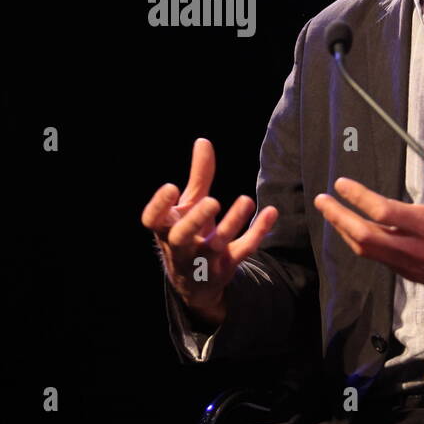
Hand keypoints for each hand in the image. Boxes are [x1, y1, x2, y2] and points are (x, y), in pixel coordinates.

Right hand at [141, 137, 278, 326]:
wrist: (194, 282)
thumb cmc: (188, 233)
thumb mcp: (189, 206)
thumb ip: (198, 177)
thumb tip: (203, 141)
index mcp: (165, 229)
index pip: (152, 220)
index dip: (158, 205)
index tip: (171, 186)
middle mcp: (180, 247)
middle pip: (182, 237)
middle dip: (195, 219)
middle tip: (212, 201)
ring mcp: (203, 260)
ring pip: (216, 244)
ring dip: (232, 223)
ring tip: (246, 199)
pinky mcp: (226, 267)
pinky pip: (243, 251)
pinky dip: (258, 232)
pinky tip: (271, 212)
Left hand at [313, 140, 423, 315]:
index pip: (382, 210)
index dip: (357, 196)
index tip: (341, 183)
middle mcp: (412, 246)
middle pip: (363, 234)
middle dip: (338, 216)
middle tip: (322, 200)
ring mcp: (407, 263)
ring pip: (365, 248)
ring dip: (344, 230)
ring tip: (331, 213)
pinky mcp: (406, 273)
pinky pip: (375, 258)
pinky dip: (359, 242)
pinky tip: (352, 231)